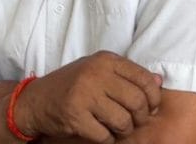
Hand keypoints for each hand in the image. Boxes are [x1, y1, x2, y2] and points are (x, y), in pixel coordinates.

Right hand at [15, 51, 161, 142]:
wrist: (35, 101)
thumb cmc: (72, 85)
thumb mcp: (98, 71)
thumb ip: (127, 75)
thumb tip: (159, 81)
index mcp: (105, 60)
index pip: (144, 79)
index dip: (153, 98)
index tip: (150, 107)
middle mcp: (95, 73)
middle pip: (137, 102)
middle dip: (139, 118)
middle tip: (132, 122)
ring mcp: (84, 94)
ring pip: (123, 121)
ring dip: (123, 131)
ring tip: (116, 128)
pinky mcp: (75, 116)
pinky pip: (105, 136)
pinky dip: (107, 140)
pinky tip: (100, 133)